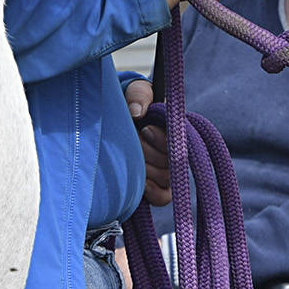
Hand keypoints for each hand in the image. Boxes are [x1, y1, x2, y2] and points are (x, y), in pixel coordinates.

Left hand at [127, 78, 171, 205]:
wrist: (110, 120)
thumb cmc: (125, 103)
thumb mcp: (132, 91)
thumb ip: (138, 94)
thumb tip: (137, 111)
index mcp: (172, 129)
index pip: (178, 141)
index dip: (161, 139)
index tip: (144, 129)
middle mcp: (171, 151)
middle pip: (170, 162)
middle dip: (147, 152)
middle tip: (133, 142)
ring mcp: (163, 170)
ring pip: (165, 178)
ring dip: (145, 170)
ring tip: (129, 159)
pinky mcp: (154, 187)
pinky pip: (163, 197)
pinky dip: (153, 192)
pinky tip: (140, 185)